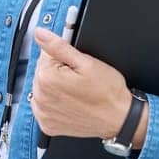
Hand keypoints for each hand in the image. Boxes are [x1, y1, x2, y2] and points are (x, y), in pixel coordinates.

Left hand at [30, 28, 145, 145]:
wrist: (119, 118)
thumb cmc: (107, 92)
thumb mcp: (86, 62)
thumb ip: (59, 46)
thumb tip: (40, 33)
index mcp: (46, 78)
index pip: (45, 56)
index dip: (63, 58)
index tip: (77, 68)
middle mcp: (40, 97)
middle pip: (43, 72)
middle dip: (58, 72)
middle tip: (79, 81)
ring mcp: (43, 113)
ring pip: (43, 89)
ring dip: (55, 87)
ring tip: (76, 92)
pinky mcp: (47, 124)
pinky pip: (44, 107)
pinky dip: (54, 103)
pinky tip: (70, 103)